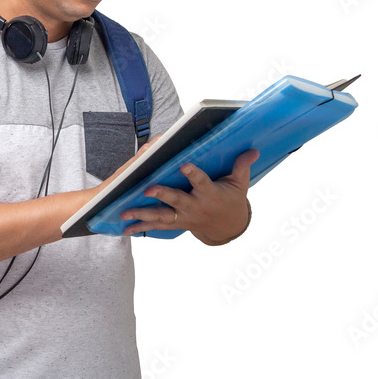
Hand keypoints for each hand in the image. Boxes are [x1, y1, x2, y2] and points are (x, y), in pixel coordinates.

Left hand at [119, 148, 258, 244]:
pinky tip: (125, 229)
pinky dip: (140, 227)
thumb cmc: (231, 200)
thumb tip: (253, 149)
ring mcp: (184, 218)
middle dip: (162, 196)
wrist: (227, 227)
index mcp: (210, 194)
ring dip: (142, 215)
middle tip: (147, 190)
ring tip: (124, 213)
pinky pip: (157, 226)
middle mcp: (194, 207)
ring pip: (161, 216)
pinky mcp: (176, 224)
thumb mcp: (239, 184)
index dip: (194, 174)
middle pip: (176, 201)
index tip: (184, 165)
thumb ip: (242, 166)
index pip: (201, 183)